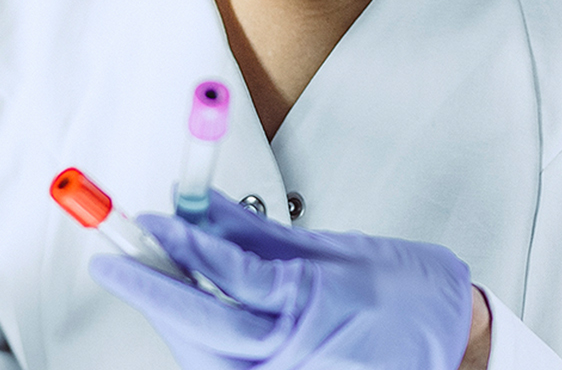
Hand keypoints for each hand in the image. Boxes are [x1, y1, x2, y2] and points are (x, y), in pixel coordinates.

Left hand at [91, 190, 480, 369]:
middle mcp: (295, 349)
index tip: (150, 221)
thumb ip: (259, 234)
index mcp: (311, 303)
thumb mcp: (332, 248)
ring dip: (172, 318)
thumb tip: (202, 206)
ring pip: (207, 355)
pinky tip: (188, 316)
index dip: (183, 244)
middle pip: (203, 323)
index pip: (229, 272)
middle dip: (151, 288)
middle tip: (110, 259)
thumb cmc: (406, 292)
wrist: (451, 341)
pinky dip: (201, 345)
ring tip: (148, 279)